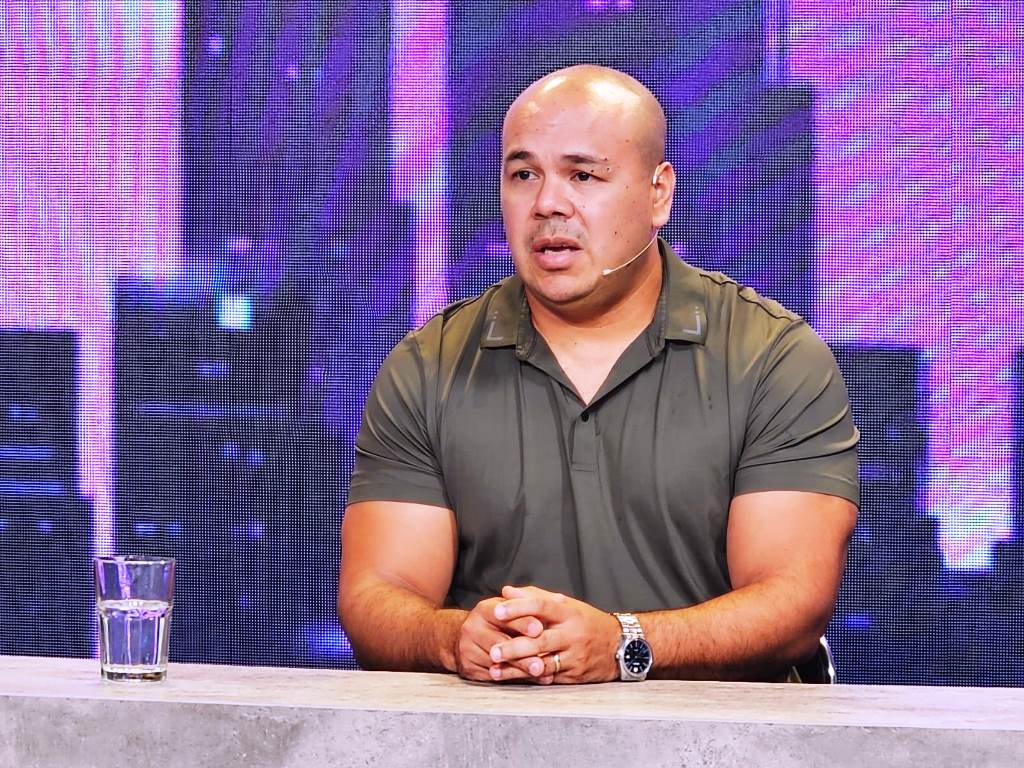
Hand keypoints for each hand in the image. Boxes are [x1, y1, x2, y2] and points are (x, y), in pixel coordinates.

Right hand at [454, 596, 544, 682]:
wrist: (460, 637)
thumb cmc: (495, 622)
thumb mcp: (507, 610)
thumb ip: (527, 608)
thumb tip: (556, 601)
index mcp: (484, 610)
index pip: (504, 615)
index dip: (522, 623)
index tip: (539, 629)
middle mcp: (472, 628)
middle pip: (500, 643)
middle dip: (522, 654)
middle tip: (541, 663)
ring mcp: (467, 649)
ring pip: (497, 663)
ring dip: (521, 670)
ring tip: (540, 673)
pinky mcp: (467, 668)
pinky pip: (492, 676)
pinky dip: (513, 679)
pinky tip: (530, 681)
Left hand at [487, 585, 620, 683]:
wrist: (622, 645)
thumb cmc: (587, 622)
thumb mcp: (567, 605)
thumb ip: (535, 597)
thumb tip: (506, 591)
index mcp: (568, 613)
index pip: (541, 606)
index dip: (518, 608)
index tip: (497, 611)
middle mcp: (572, 634)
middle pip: (540, 640)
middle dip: (514, 647)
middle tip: (492, 650)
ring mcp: (575, 656)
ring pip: (543, 663)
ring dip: (517, 668)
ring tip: (496, 670)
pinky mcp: (576, 675)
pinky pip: (551, 677)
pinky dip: (532, 679)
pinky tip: (515, 680)